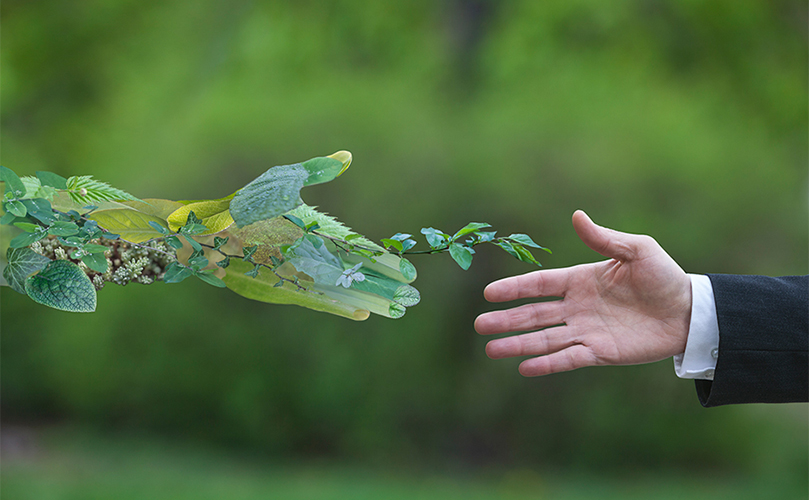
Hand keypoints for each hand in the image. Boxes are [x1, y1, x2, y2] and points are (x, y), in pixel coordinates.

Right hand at [474, 210, 691, 375]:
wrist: (689, 311)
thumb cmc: (664, 276)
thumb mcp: (637, 250)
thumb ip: (604, 239)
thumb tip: (576, 216)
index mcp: (580, 280)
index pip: (540, 284)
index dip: (514, 288)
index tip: (489, 293)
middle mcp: (577, 307)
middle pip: (534, 314)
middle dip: (506, 320)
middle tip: (479, 325)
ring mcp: (586, 331)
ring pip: (545, 338)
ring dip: (518, 344)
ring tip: (491, 350)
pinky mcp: (600, 353)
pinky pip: (568, 358)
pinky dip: (547, 364)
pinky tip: (524, 368)